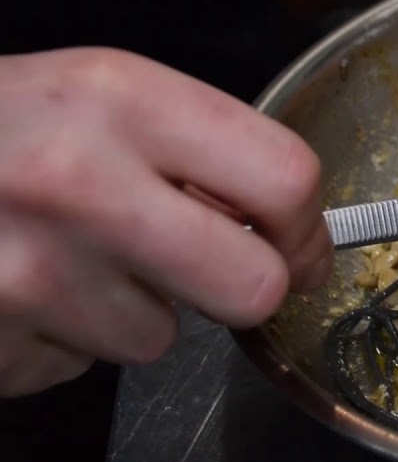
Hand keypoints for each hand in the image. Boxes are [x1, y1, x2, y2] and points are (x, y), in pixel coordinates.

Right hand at [0, 48, 332, 396]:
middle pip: (252, 286)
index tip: (299, 246)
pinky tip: (19, 287)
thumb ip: (198, 149)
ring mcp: (25, 268)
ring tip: (66, 255)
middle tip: (215, 272)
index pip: (284, 179)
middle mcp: (75, 179)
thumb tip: (291, 228)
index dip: (305, 227)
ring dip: (130, 310)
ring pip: (160, 338)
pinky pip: (76, 365)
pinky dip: (61, 338)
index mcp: (120, 99)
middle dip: (245, 290)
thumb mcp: (97, 96)